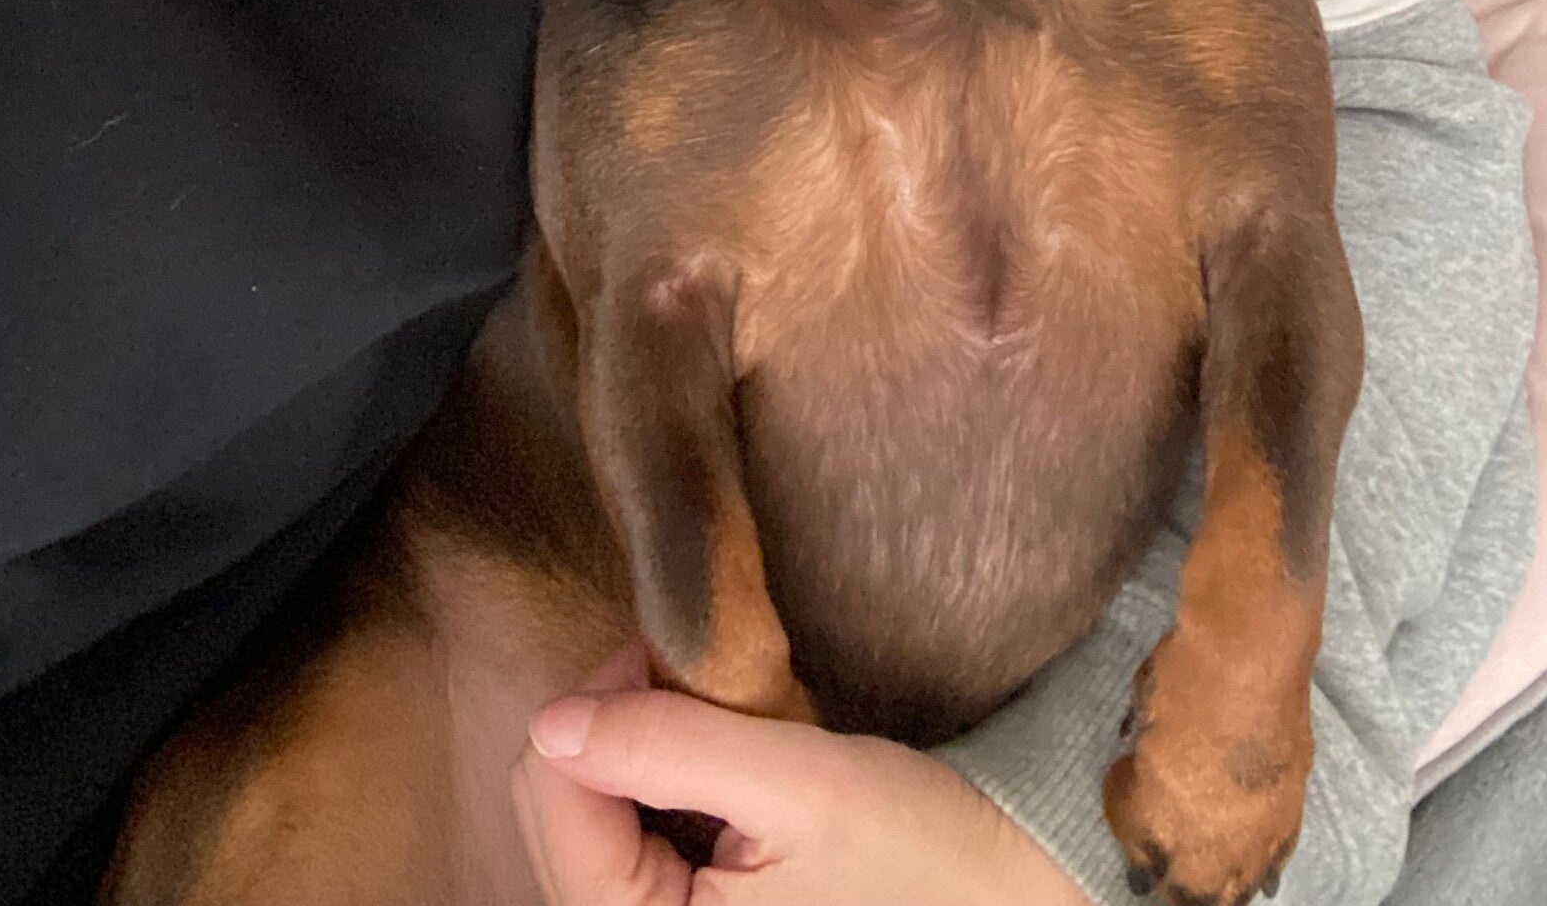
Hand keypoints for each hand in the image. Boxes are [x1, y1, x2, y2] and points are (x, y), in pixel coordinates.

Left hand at [512, 651, 1092, 904]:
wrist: (998, 892)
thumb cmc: (917, 851)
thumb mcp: (799, 783)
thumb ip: (668, 748)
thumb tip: (551, 720)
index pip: (549, 796)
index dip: (599, 702)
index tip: (670, 663)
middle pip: (555, 817)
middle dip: (617, 736)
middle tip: (701, 696)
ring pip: (584, 831)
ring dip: (636, 768)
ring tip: (720, 745)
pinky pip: (624, 858)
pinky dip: (658, 804)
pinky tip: (721, 794)